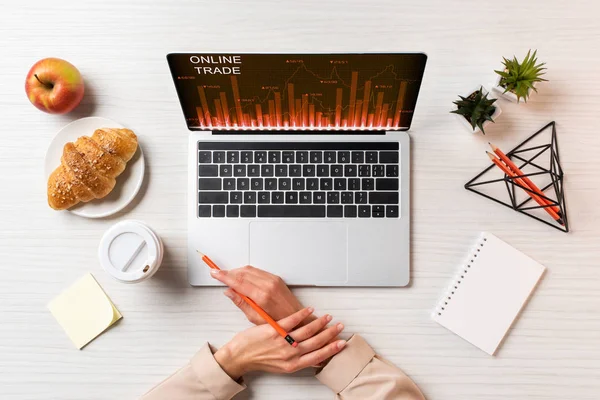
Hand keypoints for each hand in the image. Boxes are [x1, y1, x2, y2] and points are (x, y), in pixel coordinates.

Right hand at [211, 266, 306, 323]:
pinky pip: (258, 271)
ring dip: (237, 271)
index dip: (224, 276)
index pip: (238, 281)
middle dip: (228, 272)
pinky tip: (242, 277)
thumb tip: (229, 292)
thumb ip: (241, 303)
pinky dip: (247, 272)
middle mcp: (268, 285)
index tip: (214, 273)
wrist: (297, 319)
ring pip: (250, 270)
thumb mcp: (255, 318)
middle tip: (218, 274)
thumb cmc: (278, 323)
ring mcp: (273, 280)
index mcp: (262, 296)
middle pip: (243, 273)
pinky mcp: (276, 278)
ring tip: (227, 276)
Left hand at [214, 307, 345, 379]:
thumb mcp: (281, 366)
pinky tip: (309, 310)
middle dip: (330, 334)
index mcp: (292, 365)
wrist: (240, 356)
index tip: (341, 344)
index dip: (331, 349)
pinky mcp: (274, 330)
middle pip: (316, 343)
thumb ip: (296, 360)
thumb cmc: (258, 360)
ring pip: (307, 331)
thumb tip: (310, 356)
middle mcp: (289, 354)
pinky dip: (303, 314)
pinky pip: (292, 320)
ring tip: (327, 318)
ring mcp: (282, 342)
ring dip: (320, 323)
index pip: (317, 356)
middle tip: (339, 327)